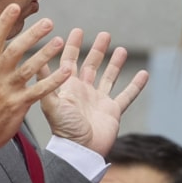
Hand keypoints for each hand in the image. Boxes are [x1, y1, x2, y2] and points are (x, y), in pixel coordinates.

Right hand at [0, 4, 71, 163]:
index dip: (4, 22)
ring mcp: (7, 91)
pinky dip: (53, 81)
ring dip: (46, 54)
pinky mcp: (18, 105)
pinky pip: (39, 91)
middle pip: (15, 51)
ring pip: (29, 69)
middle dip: (32, 35)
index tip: (14, 6)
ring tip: (60, 42)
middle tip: (48, 22)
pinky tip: (66, 72)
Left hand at [38, 28, 148, 156]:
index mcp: (68, 88)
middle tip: (104, 34)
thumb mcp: (51, 104)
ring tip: (122, 49)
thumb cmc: (64, 129)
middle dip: (97, 50)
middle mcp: (84, 92)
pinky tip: (144, 74)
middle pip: (92, 66)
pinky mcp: (113, 111)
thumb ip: (46, 82)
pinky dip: (136, 85)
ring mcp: (99, 101)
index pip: (70, 62)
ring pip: (109, 77)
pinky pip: (127, 95)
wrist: (81, 151)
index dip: (73, 46)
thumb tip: (37, 60)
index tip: (78, 30)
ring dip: (115, 63)